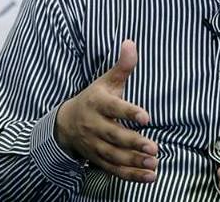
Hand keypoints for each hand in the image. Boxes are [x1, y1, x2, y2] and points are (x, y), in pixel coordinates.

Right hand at [55, 40, 157, 182]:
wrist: (65, 123)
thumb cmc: (94, 98)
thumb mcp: (106, 80)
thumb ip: (122, 66)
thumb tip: (131, 42)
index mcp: (98, 104)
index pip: (114, 108)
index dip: (129, 113)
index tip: (146, 117)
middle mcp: (94, 126)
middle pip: (114, 136)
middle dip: (134, 143)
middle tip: (154, 148)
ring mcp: (95, 145)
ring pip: (114, 156)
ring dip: (134, 161)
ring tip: (154, 163)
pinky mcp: (98, 159)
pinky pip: (113, 169)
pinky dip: (130, 175)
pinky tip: (149, 176)